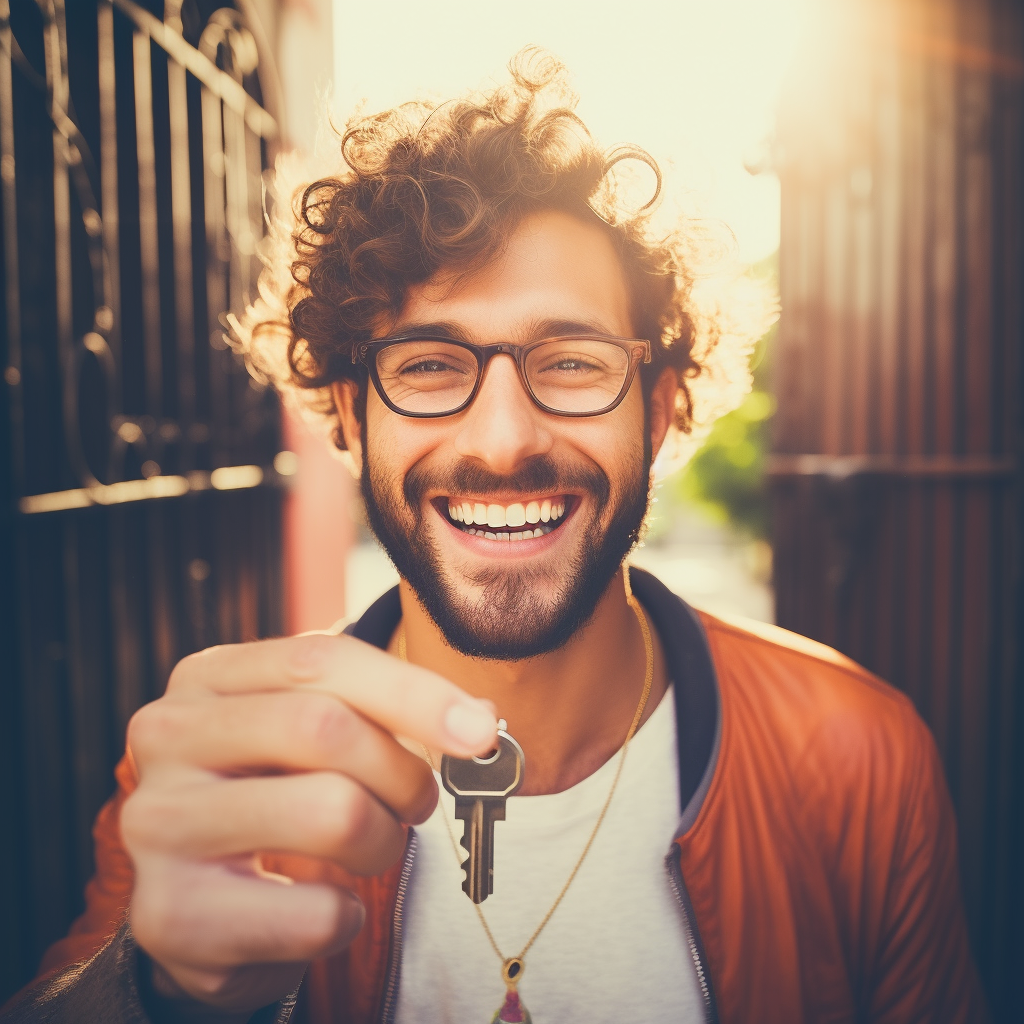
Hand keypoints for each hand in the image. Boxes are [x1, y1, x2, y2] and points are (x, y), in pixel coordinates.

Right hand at [121, 634, 496, 1015]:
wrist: (199, 908)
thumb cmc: (274, 796)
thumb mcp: (309, 733)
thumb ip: (381, 709)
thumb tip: (477, 720)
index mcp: (207, 678)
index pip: (321, 659)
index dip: (412, 691)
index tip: (479, 730)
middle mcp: (169, 737)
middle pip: (325, 726)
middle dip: (401, 771)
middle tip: (418, 802)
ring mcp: (159, 824)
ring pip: (331, 811)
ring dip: (382, 842)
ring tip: (371, 849)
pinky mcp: (170, 913)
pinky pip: (314, 912)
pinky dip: (347, 916)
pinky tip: (327, 907)